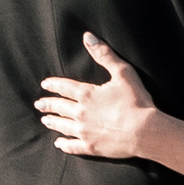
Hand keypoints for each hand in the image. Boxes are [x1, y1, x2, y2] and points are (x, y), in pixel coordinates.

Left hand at [37, 35, 160, 162]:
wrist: (145, 131)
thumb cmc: (137, 101)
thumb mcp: (123, 72)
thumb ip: (104, 54)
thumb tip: (88, 37)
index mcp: (87, 94)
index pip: (64, 87)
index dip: (54, 85)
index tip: (45, 84)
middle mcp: (81, 113)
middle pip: (59, 107)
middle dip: (48, 104)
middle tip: (38, 104)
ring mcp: (84, 131)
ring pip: (62, 126)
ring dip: (52, 122)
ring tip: (45, 120)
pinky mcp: (91, 147)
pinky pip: (72, 146)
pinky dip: (64, 144)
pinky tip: (59, 143)